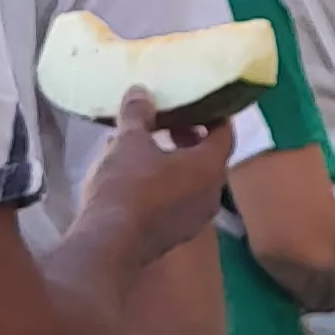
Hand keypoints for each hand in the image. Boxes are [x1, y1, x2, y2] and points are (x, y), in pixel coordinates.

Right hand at [80, 90, 248, 265]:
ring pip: (190, 181)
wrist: (110, 243)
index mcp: (210, 167)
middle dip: (189, 137)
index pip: (225, 133)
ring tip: (145, 145)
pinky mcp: (174, 234)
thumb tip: (140, 91)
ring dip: (173, 161)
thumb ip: (138, 114)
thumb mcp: (129, 142)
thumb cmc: (128, 185)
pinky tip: (133, 176)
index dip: (213, 114)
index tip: (197, 101)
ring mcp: (194, 219)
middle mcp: (211, 194)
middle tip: (168, 121)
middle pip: (208, 158)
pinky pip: (176, 200)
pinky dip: (163, 183)